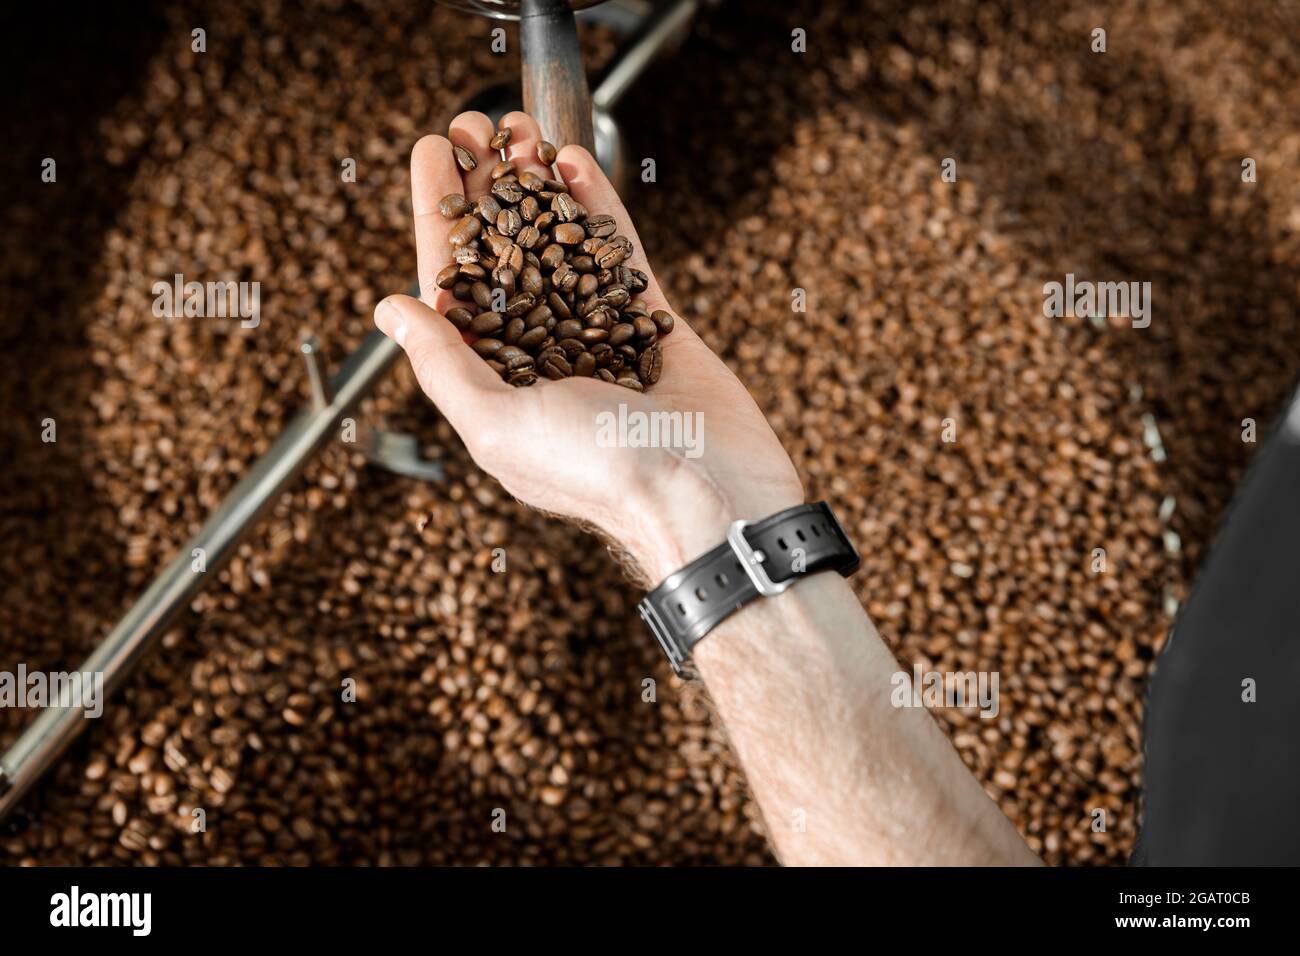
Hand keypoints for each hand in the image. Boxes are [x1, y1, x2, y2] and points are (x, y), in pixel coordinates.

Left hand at [374, 111, 803, 582]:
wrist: (707, 493)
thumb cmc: (598, 474)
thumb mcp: (497, 425)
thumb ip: (443, 366)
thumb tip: (392, 311)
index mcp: (497, 381)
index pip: (454, 284)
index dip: (439, 217)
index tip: (431, 156)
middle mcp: (544, 354)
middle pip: (503, 253)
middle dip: (486, 187)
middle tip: (476, 126)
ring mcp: (600, 334)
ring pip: (560, 243)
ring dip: (537, 185)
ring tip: (521, 128)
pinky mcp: (653, 323)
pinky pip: (620, 253)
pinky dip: (597, 206)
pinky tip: (573, 162)